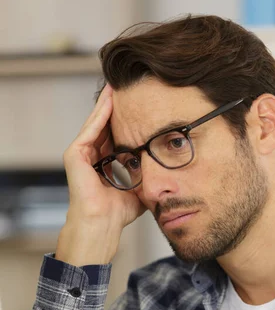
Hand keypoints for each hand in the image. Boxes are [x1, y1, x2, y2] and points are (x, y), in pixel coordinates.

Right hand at [57, 84, 145, 265]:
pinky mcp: (75, 154)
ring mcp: (81, 155)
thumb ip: (146, 179)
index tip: (138, 107)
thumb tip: (165, 176)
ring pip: (97, 123)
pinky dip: (101, 113)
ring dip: (107, 104)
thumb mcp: (138, 191)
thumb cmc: (117, 213)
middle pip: (104, 126)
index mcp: (103, 165)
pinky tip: (110, 99)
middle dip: (115, 107)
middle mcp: (90, 157)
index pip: (114, 137)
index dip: (125, 122)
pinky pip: (91, 129)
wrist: (102, 223)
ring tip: (117, 85)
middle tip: (127, 86)